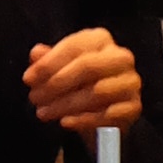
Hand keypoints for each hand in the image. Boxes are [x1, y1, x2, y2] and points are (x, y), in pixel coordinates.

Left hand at [26, 27, 145, 133]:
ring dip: (66, 104)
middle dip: (56, 84)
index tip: (28, 79)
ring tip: (44, 113)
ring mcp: (130, 82)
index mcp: (100, 40)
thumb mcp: (60, 68)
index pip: (75, 46)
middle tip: (35, 98)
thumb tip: (36, 53)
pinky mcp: (133, 107)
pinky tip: (65, 122)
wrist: (103, 112)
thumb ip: (48, 60)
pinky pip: (108, 115)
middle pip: (88, 67)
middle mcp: (120, 57)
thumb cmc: (79, 83)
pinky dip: (84, 120)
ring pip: (97, 92)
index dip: (49, 63)